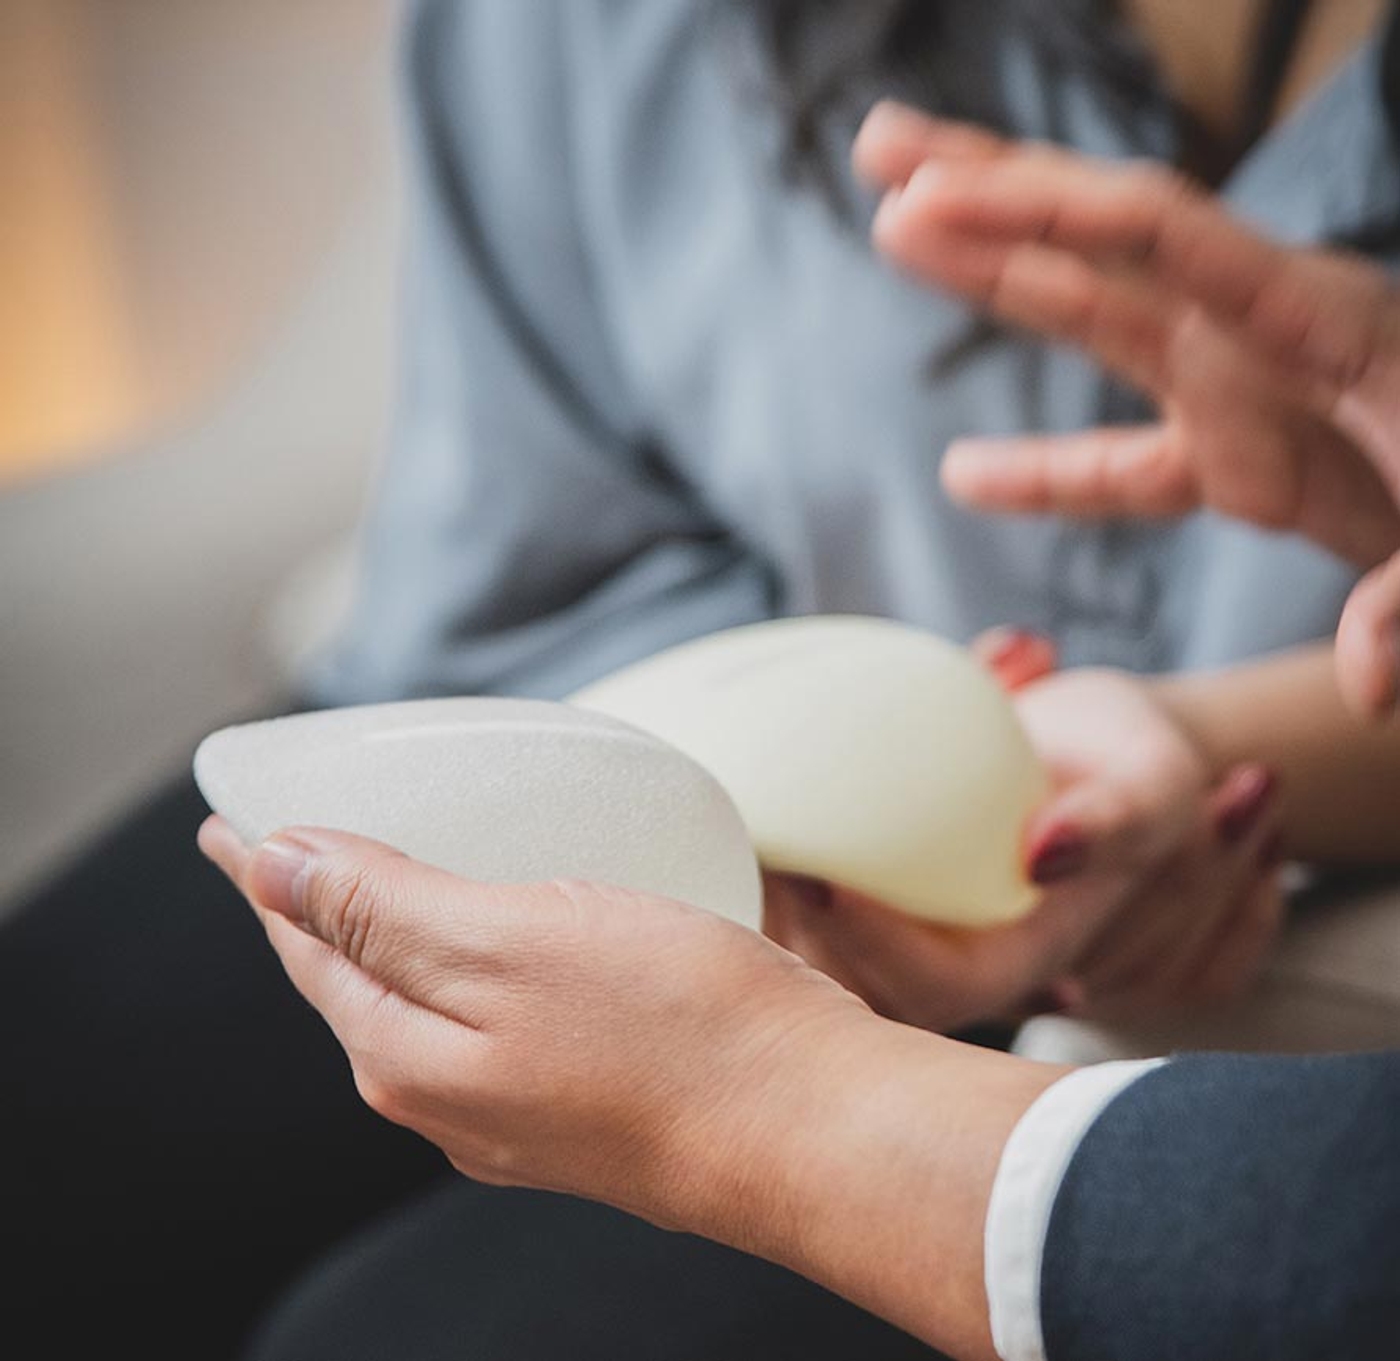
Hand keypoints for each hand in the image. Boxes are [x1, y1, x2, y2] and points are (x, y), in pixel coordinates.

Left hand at [196, 815, 872, 1240]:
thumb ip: (384, 909)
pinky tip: (501, 933)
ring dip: (394, 933)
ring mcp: (512, 1107)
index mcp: (407, 1053)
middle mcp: (447, 1094)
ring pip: (424, 1001)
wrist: (810, 1127)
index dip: (266, 873)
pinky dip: (470, 959)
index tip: (230, 825)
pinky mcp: (577, 1097)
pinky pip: (491, 1014)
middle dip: (318, 907)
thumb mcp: (509, 943)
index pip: (306, 942)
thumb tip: (276, 868)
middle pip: (356, 979)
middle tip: (296, 838)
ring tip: (384, 874)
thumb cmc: (674, 1027)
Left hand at [765, 634, 1285, 1028]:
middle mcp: (941, 962)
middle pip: (841, 988)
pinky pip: (785, 910)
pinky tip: (724, 819)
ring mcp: (891, 936)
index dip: (874, 945)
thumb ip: (1120, 817)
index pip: (932, 987)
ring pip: (798, 957)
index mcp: (1011, 961)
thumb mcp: (1153, 783)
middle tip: (738, 851)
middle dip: (779, 932)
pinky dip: (749, 871)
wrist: (1093, 755)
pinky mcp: (855, 900)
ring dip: (749, 904)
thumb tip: (1046, 854)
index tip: (821, 871)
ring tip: (717, 834)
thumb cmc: (1123, 767)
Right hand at [853, 100, 1399, 717]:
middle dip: (990, 191)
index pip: (1162, 238)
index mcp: (1325, 323)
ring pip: (1095, 319)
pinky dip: (1043, 470)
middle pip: (1103, 241)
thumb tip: (1362, 679)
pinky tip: (963, 474)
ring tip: (891, 231)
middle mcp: (1265, 339)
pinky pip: (1120, 462)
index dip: (1040, 214)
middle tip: (879, 151)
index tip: (930, 201)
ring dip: (992, 279)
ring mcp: (1245, 396)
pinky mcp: (1238, 463)